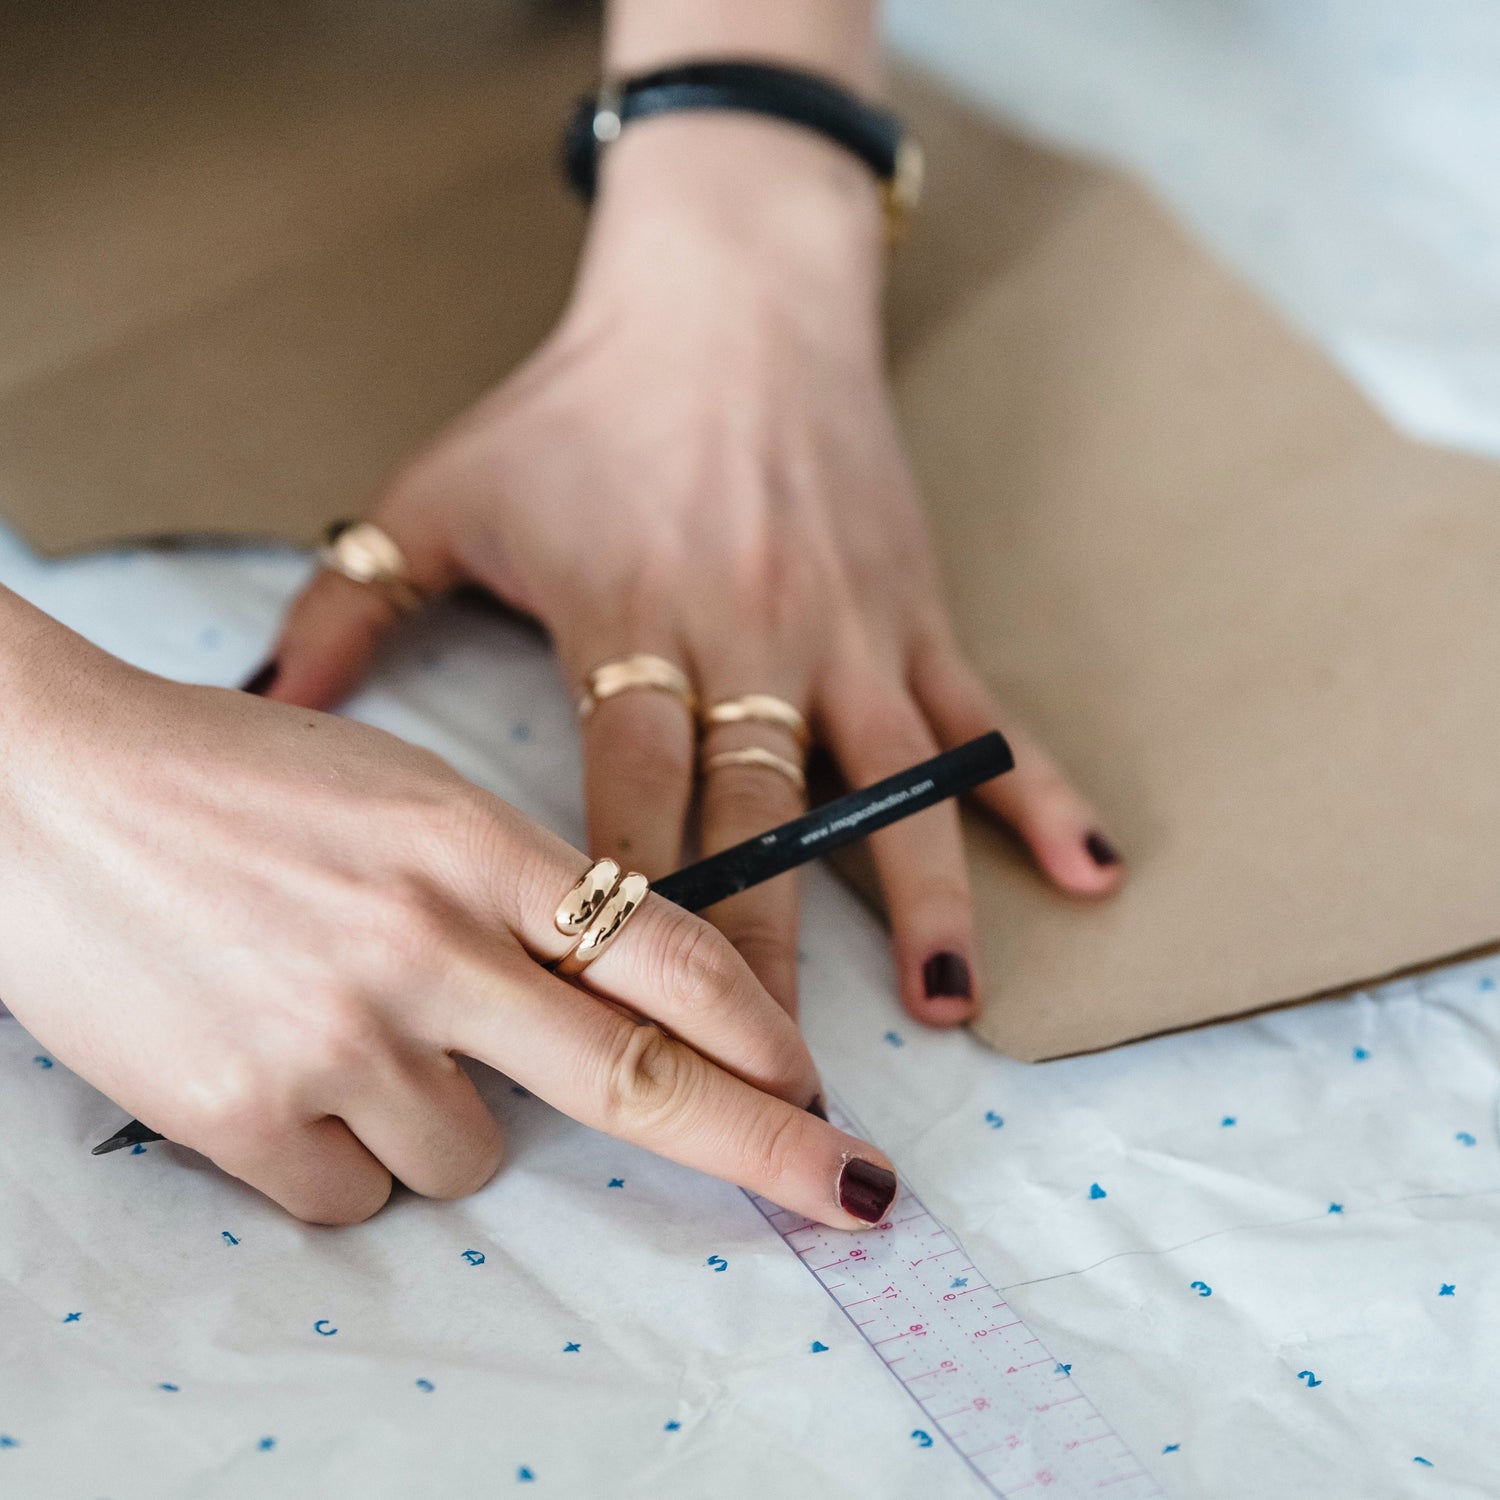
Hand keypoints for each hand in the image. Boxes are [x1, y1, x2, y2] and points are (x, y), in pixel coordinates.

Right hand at [0, 590, 895, 1227]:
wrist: (41, 788)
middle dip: (758, 1142)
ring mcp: (339, 1032)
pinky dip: (344, 1154)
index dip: (755, 1023)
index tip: (810, 1076)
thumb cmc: (229, 780)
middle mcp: (426, 938)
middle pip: (633, 1075)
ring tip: (357, 1037)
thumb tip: (598, 988)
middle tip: (844, 1184)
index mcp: (471, 837)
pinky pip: (358, 1193)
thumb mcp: (396, 792)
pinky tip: (282, 1072)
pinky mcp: (246, 1114)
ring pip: (477, 1156)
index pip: (663, 944)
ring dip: (452, 1120)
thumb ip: (503, 882)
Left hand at [260, 114, 1123, 1027]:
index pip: (632, 802)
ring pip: (891, 786)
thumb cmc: (580, 402)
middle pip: (763, 825)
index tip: (640, 1030)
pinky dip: (1041, 791)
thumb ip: (350, 603)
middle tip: (781, 1086)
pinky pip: (984, 715)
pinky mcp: (916, 609)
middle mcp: (751, 644)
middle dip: (773, 962)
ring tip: (949, 1008)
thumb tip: (266, 705)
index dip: (637, 920)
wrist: (728, 292)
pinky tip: (1092, 869)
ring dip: (924, 899)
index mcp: (630, 628)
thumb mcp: (442, 489)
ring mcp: (849, 631)